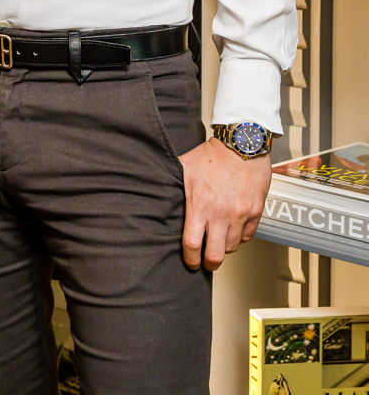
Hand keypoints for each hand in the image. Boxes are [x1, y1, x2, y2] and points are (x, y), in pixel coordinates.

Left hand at [179, 135, 270, 270]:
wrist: (241, 146)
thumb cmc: (211, 156)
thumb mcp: (184, 167)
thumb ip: (171, 182)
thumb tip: (154, 186)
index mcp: (200, 205)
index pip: (192, 243)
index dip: (189, 258)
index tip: (190, 262)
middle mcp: (221, 214)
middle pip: (215, 255)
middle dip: (208, 263)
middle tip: (204, 262)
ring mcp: (240, 215)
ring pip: (231, 247)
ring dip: (222, 248)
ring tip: (216, 242)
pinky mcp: (255, 213)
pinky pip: (246, 237)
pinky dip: (238, 238)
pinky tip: (231, 230)